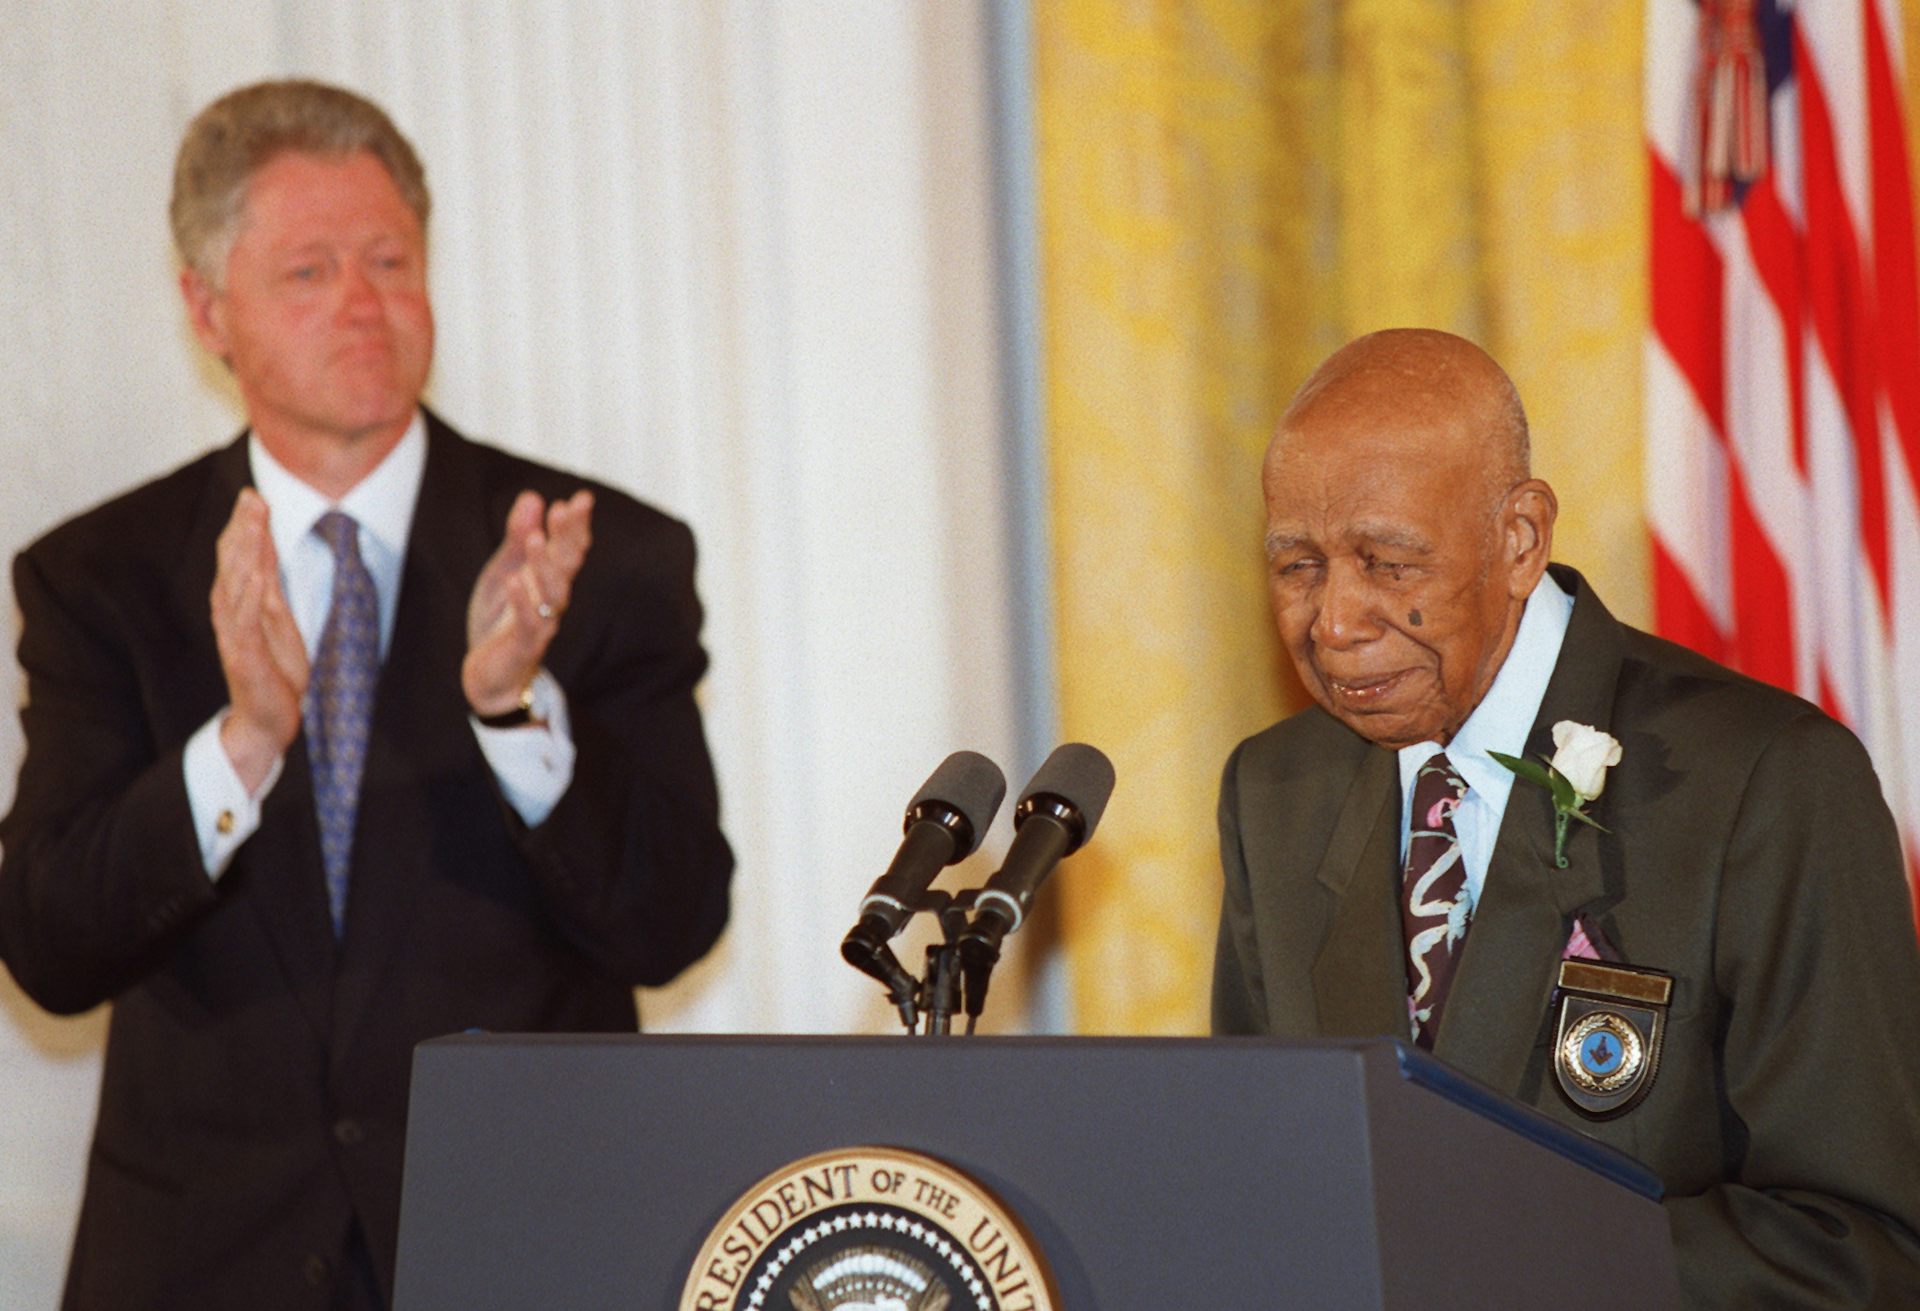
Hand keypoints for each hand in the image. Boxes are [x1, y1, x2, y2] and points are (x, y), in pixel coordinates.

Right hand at [211, 488, 308, 790]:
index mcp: (239, 603)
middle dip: (242, 529)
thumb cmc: (274, 670)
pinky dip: (247, 596)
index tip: (254, 495)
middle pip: (232, 563)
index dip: (245, 525)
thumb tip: (264, 545)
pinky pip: (243, 622)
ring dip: (243, 553)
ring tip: (252, 522)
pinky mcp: (242, 656)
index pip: (239, 557)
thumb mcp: (276, 618)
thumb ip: (267, 583)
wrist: (267, 719)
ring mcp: (233, 635)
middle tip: (252, 496)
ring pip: (234, 585)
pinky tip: (254, 573)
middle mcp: (230, 614)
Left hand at [463, 489, 593, 714]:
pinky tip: (514, 581)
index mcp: (548, 578)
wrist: (490, 673)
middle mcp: (551, 598)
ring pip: (551, 593)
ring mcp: (541, 622)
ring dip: (544, 566)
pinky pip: (528, 624)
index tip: (580, 499)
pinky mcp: (524, 646)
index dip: (575, 525)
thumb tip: (532, 497)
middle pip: (567, 565)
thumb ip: (518, 537)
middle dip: (568, 537)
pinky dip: (522, 603)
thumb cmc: (502, 618)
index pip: (569, 548)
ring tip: (534, 538)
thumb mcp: (505, 570)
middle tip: (568, 508)